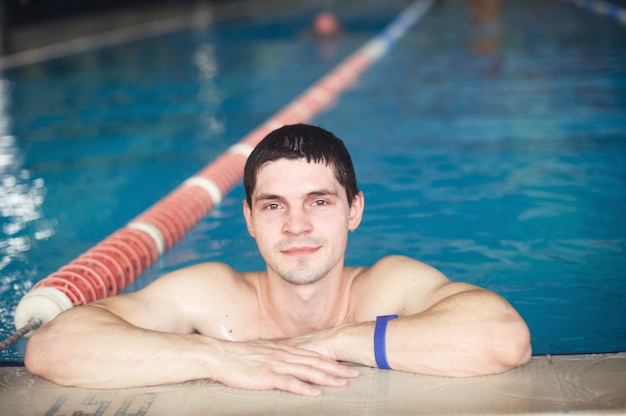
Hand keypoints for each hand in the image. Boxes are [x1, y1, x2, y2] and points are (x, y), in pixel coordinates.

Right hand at [210, 339, 358, 395]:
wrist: (219, 355)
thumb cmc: (239, 356)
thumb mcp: (262, 351)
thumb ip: (277, 355)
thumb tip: (289, 359)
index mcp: (284, 350)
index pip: (314, 356)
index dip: (332, 361)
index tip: (347, 366)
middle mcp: (284, 355)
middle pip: (316, 362)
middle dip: (337, 369)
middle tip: (355, 374)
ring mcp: (276, 364)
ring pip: (307, 371)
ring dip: (327, 378)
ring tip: (343, 383)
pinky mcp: (266, 376)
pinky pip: (289, 382)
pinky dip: (304, 387)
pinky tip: (316, 392)